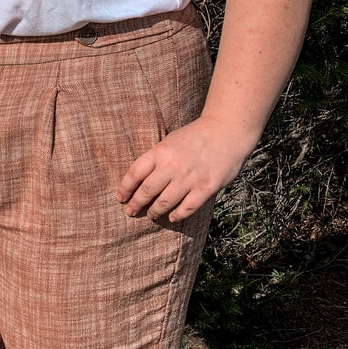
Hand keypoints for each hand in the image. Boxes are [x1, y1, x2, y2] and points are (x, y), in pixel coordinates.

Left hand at [116, 117, 254, 222]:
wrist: (227, 131)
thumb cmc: (195, 136)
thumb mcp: (170, 141)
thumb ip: (156, 159)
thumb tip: (140, 180)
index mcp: (160, 152)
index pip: (134, 173)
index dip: (125, 188)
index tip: (120, 198)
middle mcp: (172, 166)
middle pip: (147, 191)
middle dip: (136, 204)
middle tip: (130, 212)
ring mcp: (189, 178)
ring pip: (164, 203)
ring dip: (155, 212)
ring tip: (152, 215)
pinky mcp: (206, 188)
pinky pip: (187, 208)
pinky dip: (177, 215)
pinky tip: (172, 217)